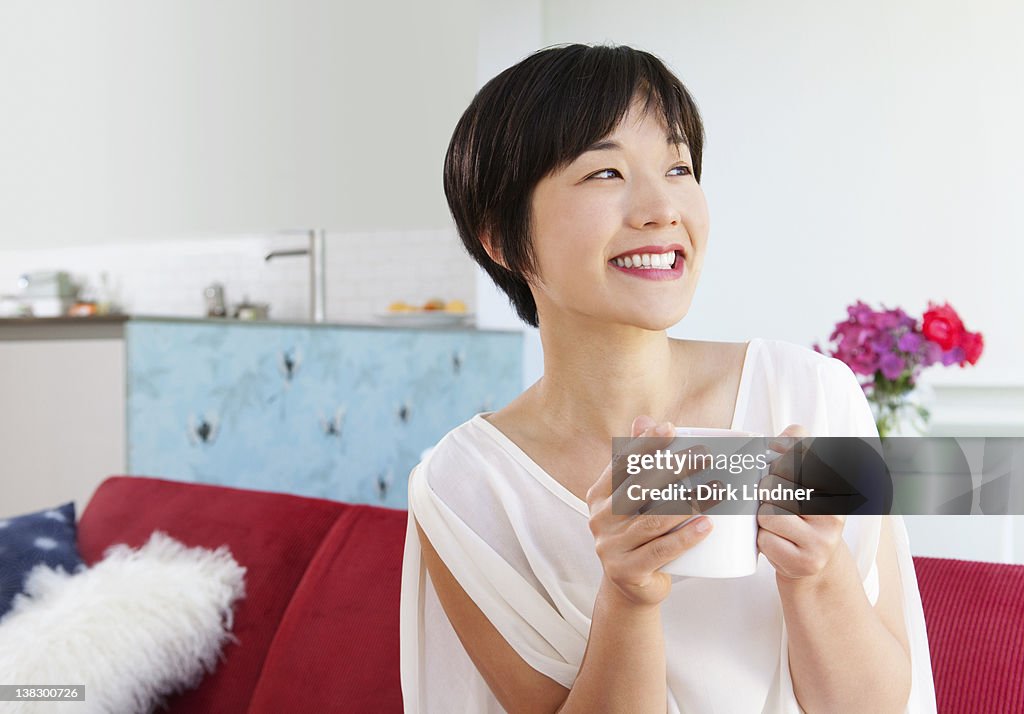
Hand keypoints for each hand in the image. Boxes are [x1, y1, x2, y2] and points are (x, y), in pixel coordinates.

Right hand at [585, 415, 713, 607]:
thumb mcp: (634, 499)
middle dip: (674, 469)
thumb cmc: (639, 535)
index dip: (645, 445)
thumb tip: (644, 419)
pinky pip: (661, 551)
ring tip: (716, 489)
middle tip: (705, 456)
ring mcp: (610, 547)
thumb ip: (638, 461)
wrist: (631, 587)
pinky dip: (686, 537)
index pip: (622, 465)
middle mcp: (599, 519)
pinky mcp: (627, 571)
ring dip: (688, 502)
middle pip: (639, 489)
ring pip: (653, 520)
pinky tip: (707, 524)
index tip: (671, 428)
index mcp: (598, 496)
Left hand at [756, 424, 846, 582]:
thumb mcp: (804, 474)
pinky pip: (766, 540)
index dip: (779, 459)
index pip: (798, 453)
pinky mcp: (806, 561)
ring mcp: (824, 539)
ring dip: (762, 517)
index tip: (779, 465)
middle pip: (775, 483)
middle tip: (777, 500)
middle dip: (766, 490)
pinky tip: (779, 541)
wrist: (813, 560)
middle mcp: (836, 511)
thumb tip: (785, 435)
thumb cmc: (801, 510)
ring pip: (768, 513)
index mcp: (837, 484)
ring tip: (777, 522)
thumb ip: (796, 445)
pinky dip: (763, 540)